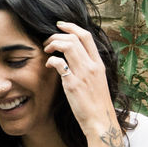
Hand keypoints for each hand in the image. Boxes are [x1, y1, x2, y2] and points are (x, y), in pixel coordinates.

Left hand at [42, 21, 120, 139]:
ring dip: (53, 44)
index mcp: (98, 63)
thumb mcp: (98, 80)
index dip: (71, 27)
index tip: (60, 25)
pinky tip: (48, 65)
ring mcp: (83, 74)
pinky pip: (59, 63)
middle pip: (74, 38)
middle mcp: (92, 66)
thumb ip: (89, 68)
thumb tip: (76, 58)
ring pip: (67, 46)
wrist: (100, 121)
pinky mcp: (73, 84)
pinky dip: (51, 60)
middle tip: (48, 42)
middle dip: (57, 35)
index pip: (86, 36)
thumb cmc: (97, 103)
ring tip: (47, 50)